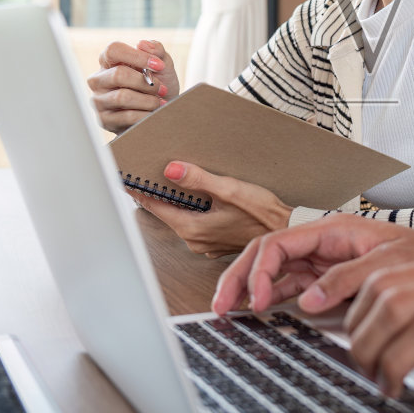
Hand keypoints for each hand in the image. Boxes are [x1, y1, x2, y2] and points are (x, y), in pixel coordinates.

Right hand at [88, 40, 179, 133]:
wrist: (162, 114)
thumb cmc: (158, 86)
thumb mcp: (163, 66)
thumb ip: (156, 50)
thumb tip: (143, 44)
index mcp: (109, 61)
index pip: (113, 50)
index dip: (137, 56)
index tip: (159, 65)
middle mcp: (98, 80)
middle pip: (118, 74)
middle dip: (146, 82)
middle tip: (162, 88)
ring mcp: (99, 100)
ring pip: (122, 97)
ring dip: (148, 100)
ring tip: (160, 102)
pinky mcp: (104, 120)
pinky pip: (126, 116)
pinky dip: (145, 114)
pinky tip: (154, 113)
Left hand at [130, 162, 292, 256]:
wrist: (287, 230)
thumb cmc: (263, 214)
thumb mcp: (230, 190)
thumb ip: (199, 180)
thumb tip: (171, 169)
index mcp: (192, 228)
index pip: (155, 206)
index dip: (140, 191)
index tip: (126, 179)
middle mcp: (194, 240)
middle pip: (166, 212)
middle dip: (157, 194)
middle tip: (146, 174)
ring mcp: (205, 243)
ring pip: (180, 217)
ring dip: (176, 201)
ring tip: (171, 181)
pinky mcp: (215, 241)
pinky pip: (194, 223)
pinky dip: (191, 210)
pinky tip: (198, 197)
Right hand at [212, 215, 413, 314]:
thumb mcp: (386, 263)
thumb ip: (346, 278)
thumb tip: (308, 299)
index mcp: (333, 228)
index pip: (279, 243)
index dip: (259, 270)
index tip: (257, 299)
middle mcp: (323, 241)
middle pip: (266, 253)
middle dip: (239, 277)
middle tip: (222, 306)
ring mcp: (323, 259)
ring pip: (272, 269)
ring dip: (248, 287)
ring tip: (229, 310)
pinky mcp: (327, 276)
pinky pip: (289, 283)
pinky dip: (269, 296)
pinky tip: (258, 310)